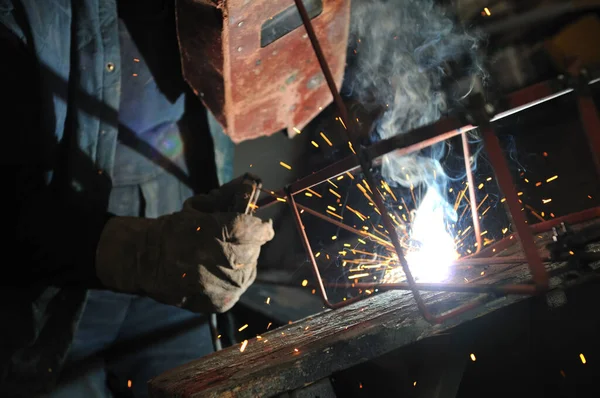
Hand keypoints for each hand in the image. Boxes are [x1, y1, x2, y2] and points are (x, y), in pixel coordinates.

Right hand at [95, 186, 273, 312]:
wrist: (146, 261)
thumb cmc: (174, 230)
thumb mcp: (200, 207)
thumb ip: (229, 197)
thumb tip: (252, 181)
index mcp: (219, 233)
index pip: (257, 228)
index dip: (258, 224)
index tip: (259, 224)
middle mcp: (225, 262)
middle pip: (255, 249)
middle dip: (247, 242)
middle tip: (228, 239)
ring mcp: (224, 286)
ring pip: (250, 268)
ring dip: (241, 260)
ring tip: (220, 255)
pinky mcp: (222, 303)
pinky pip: (239, 286)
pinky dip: (232, 278)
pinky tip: (217, 271)